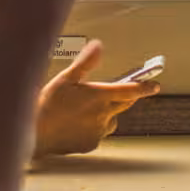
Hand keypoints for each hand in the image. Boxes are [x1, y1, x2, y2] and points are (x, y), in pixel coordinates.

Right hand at [33, 40, 159, 155]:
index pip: (129, 90)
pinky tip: (78, 123)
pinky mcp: (91, 144)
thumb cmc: (48, 104)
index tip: (155, 86)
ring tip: (87, 109)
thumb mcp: (65, 78)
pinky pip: (100, 133)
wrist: (35, 133)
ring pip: (112, 120)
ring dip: (107, 113)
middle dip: (124, 97)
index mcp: (99, 96)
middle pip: (124, 104)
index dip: (144, 87)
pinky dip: (95, 127)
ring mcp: (98, 131)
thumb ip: (85, 63)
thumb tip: (98, 46)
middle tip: (115, 92)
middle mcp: (103, 115)